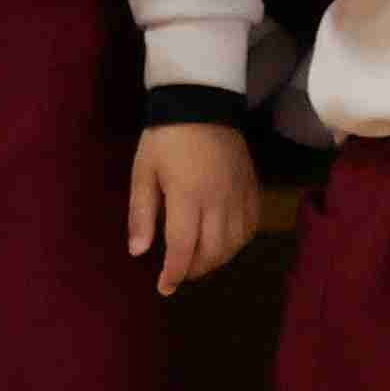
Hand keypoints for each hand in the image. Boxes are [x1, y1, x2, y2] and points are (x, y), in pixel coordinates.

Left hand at [129, 121, 256, 292]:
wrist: (202, 103)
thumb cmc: (165, 139)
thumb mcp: (143, 173)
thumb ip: (141, 214)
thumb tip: (138, 252)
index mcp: (188, 197)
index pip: (184, 248)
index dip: (174, 273)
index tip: (163, 287)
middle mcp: (218, 200)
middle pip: (213, 251)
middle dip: (194, 270)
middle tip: (177, 274)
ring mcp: (239, 194)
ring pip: (235, 242)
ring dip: (217, 259)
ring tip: (199, 260)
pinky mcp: (251, 187)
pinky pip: (251, 225)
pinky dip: (239, 241)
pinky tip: (224, 241)